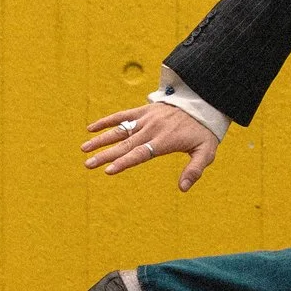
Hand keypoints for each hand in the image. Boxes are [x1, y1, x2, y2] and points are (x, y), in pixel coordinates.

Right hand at [82, 101, 217, 190]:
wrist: (203, 102)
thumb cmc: (203, 131)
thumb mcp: (205, 152)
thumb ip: (194, 170)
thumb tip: (183, 189)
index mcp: (164, 141)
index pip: (140, 154)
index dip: (124, 162)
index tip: (108, 170)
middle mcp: (152, 129)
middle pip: (125, 144)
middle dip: (105, 155)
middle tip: (88, 164)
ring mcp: (146, 118)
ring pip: (119, 130)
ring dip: (101, 139)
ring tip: (84, 149)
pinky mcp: (144, 110)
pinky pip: (122, 115)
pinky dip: (106, 121)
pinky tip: (91, 128)